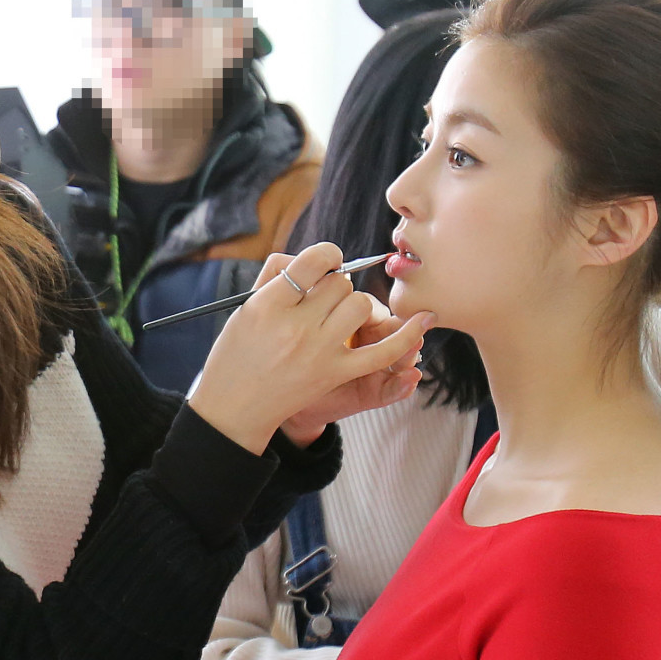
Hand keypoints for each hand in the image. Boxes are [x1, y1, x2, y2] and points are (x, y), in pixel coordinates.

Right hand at [190, 245, 433, 454]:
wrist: (235, 403)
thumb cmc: (239, 349)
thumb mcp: (246, 305)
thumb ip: (277, 273)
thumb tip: (314, 257)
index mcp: (270, 304)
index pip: (313, 261)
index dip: (325, 256)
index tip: (325, 261)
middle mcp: (297, 327)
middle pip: (340, 284)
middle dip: (335, 286)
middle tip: (320, 301)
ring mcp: (320, 351)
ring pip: (361, 306)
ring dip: (354, 306)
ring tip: (335, 318)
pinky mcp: (338, 372)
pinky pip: (383, 351)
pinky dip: (407, 336)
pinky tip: (425, 319)